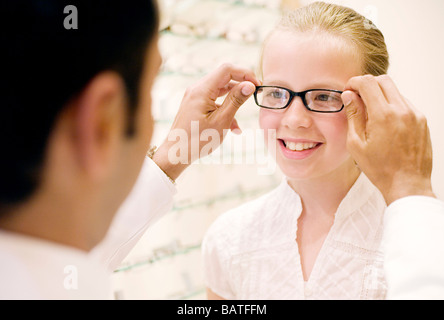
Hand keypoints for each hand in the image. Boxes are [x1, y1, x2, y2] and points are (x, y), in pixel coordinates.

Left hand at [153, 63, 259, 179]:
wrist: (176, 154)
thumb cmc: (197, 140)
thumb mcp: (221, 120)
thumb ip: (236, 100)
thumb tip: (249, 85)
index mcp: (201, 90)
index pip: (227, 69)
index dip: (245, 73)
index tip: (257, 85)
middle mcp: (197, 89)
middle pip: (224, 78)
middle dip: (241, 86)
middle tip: (256, 95)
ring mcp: (195, 97)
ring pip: (220, 91)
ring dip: (234, 102)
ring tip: (240, 121)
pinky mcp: (195, 105)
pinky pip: (214, 102)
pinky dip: (225, 110)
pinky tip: (232, 127)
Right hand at [342, 75, 434, 204]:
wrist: (407, 184)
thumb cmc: (380, 169)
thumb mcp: (357, 144)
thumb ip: (353, 116)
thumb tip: (349, 96)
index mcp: (384, 115)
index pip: (368, 83)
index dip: (354, 82)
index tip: (348, 90)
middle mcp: (402, 110)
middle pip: (384, 81)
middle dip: (367, 84)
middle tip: (357, 97)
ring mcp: (415, 115)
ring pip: (395, 91)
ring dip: (380, 96)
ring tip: (371, 115)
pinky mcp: (422, 121)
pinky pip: (405, 104)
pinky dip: (392, 106)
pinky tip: (384, 123)